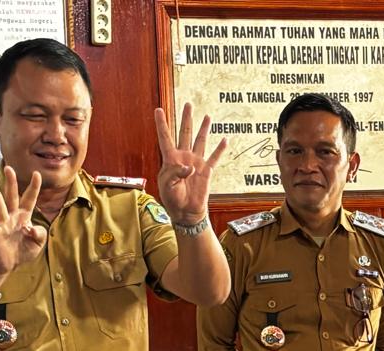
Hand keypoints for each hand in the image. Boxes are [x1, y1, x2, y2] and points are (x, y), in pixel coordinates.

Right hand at [0, 167, 46, 277]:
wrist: (9, 265)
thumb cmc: (23, 251)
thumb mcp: (38, 244)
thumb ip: (40, 234)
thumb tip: (32, 228)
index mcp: (24, 217)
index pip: (29, 199)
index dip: (34, 187)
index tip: (37, 174)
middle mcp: (12, 217)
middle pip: (12, 197)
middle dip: (11, 183)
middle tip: (9, 168)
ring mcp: (3, 224)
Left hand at [154, 103, 227, 224]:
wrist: (186, 212)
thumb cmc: (173, 199)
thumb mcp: (168, 186)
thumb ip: (177, 173)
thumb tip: (190, 166)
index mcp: (170, 159)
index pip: (165, 137)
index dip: (162, 124)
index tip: (159, 109)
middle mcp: (183, 157)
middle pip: (185, 133)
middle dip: (187, 119)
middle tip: (189, 104)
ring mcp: (196, 162)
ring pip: (200, 141)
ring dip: (203, 129)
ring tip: (206, 116)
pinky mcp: (206, 171)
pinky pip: (215, 158)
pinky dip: (220, 149)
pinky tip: (225, 139)